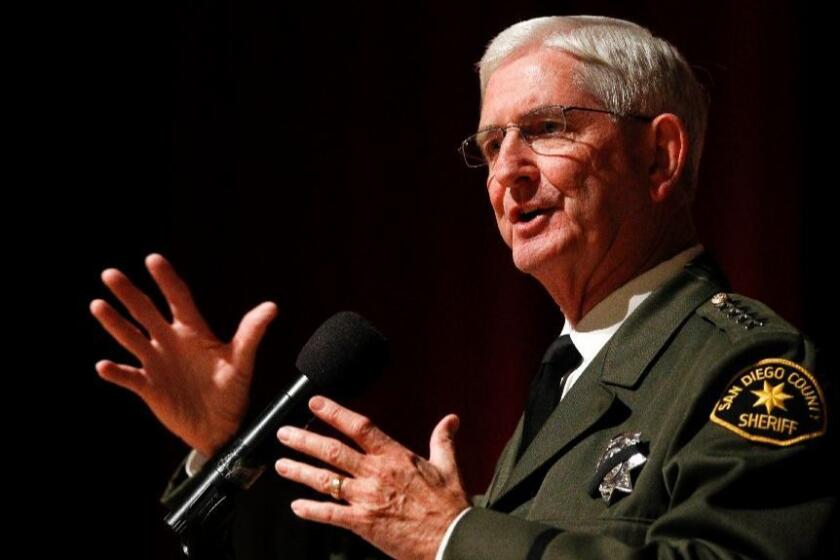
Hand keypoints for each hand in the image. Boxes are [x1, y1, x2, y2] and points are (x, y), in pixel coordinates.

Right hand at [90, 253, 276, 456]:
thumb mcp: (242, 362)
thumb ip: (251, 334)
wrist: (221, 428)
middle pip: (146, 312)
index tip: (153, 259)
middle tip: (110, 274)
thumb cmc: (232, 392)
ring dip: (114, 323)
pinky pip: (128, 377)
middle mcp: (171, 343)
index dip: (166, 279)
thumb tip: (271, 307)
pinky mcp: (149, 387)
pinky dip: (116, 372)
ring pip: (131, 338)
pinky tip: (104, 365)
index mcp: (194, 332)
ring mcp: (157, 364)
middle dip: (129, 294)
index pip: (178, 299)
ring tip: (98, 305)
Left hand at [274, 396, 469, 559]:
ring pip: (326, 480)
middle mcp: (376, 474)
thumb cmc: (449, 506)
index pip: (360, 427)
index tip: (315, 404)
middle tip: (285, 433)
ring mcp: (367, 499)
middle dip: (304, 441)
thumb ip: (442, 440)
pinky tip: (296, 506)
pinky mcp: (363, 523)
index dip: (334, 413)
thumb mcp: (448, 467)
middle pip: (333, 451)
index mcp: (395, 457)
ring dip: (300, 471)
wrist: (451, 539)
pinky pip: (330, 514)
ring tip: (281, 465)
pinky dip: (311, 510)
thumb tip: (450, 420)